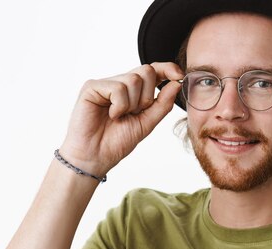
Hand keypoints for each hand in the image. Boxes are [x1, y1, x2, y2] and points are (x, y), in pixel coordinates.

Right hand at [60, 62, 183, 175]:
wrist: (96, 157)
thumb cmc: (117, 142)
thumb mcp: (147, 123)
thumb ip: (162, 104)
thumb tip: (176, 83)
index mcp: (134, 91)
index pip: (154, 71)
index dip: (167, 69)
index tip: (179, 75)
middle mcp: (120, 83)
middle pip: (146, 71)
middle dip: (147, 96)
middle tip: (134, 113)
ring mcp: (106, 84)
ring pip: (133, 80)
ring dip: (132, 104)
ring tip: (118, 117)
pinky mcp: (92, 87)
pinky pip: (118, 88)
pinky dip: (119, 106)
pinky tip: (110, 115)